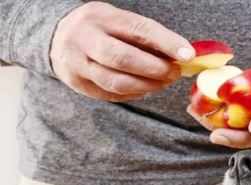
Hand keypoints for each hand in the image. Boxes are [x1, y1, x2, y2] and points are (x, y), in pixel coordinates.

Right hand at [50, 2, 194, 101]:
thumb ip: (144, 36)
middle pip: (123, 58)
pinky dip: (134, 93)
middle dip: (155, 69)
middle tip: (174, 73)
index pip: (138, 30)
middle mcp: (85, 39)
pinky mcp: (78, 84)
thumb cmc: (100, 29)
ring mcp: (78, 64)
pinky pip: (112, 94)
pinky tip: (144, 88)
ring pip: (117, 81)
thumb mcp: (117, 21)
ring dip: (147, 85)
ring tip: (163, 82)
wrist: (56, 38)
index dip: (166, 43)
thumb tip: (180, 54)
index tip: (188, 54)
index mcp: (100, 17)